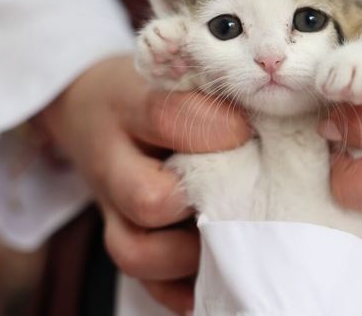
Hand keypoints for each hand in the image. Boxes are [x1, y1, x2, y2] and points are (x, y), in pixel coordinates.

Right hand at [38, 55, 250, 313]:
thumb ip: (213, 93)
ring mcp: (113, 210)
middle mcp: (113, 165)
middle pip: (148, 200)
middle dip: (199, 202)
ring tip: (229, 236)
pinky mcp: (122, 239)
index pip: (166, 118)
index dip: (212, 129)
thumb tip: (273, 118)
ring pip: (137, 252)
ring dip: (189, 254)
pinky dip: (182, 289)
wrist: (88, 108)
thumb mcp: (170, 73)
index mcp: (128, 109)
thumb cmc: (148, 89)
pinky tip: (215, 278)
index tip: (246, 128)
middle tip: (238, 190)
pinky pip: (144, 282)